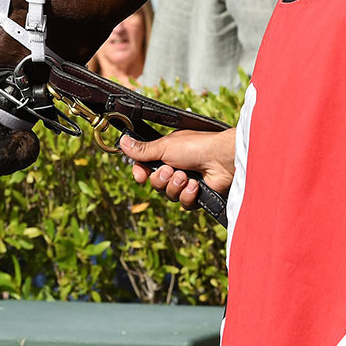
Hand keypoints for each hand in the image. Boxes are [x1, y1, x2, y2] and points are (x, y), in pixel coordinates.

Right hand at [120, 128, 234, 210]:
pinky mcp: (198, 195)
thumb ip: (143, 150)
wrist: (222, 159)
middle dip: (161, 179)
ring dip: (175, 186)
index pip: (146, 168)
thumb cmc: (197, 146)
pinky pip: (183, 203)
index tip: (141, 175)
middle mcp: (177, 167)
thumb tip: (122, 141)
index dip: (141, 174)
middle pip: (155, 183)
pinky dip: (188, 195)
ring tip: (186, 176)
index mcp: (168, 153)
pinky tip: (196, 185)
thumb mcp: (165, 146)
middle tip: (171, 170)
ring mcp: (187, 181)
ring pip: (168, 194)